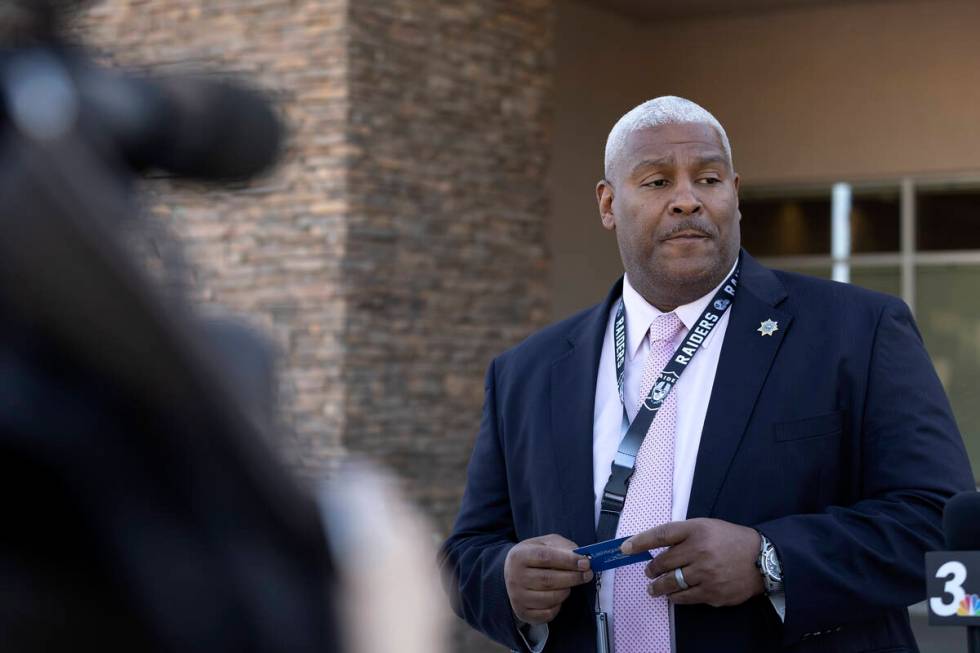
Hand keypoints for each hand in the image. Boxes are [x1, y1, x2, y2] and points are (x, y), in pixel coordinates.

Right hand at [504, 533, 592, 624]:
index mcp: (519, 556)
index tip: (585, 563)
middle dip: (573, 577)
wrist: (512, 573)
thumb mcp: (545, 543)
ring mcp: (518, 597)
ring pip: (550, 598)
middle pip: (548, 580)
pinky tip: (558, 596)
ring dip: (566, 591)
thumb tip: (581, 557)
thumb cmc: (533, 557)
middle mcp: (515, 577)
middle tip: (587, 574)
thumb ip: (562, 546)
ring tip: (570, 584)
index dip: (568, 560)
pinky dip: (558, 606)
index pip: (545, 557)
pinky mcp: (523, 612)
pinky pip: (547, 613)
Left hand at [621, 518, 763, 606]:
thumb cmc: (730, 540)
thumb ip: (683, 534)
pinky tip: (672, 595)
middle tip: (649, 572)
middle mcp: (700, 551)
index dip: (640, 541)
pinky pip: (685, 598)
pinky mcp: (712, 593)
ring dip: (658, 587)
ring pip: (671, 583)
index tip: (625, 548)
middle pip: (663, 562)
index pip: (661, 534)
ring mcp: (706, 574)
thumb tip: (657, 546)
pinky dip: (675, 597)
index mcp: (697, 530)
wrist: (762, 559)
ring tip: (653, 588)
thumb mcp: (706, 526)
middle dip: (651, 569)